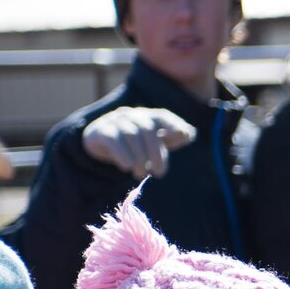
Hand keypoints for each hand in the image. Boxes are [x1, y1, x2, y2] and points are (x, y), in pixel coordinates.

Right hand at [80, 106, 197, 177]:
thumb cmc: (139, 142)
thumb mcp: (158, 140)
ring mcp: (116, 121)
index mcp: (150, 116)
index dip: (174, 125)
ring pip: (130, 135)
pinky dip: (122, 154)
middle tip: (159, 173)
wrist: (103, 138)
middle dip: (156, 152)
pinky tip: (127, 167)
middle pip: (148, 130)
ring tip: (142, 174)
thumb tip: (188, 133)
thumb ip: (175, 137)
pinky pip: (113, 140)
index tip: (183, 136)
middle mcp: (134, 115)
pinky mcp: (101, 131)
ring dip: (139, 157)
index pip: (164, 117)